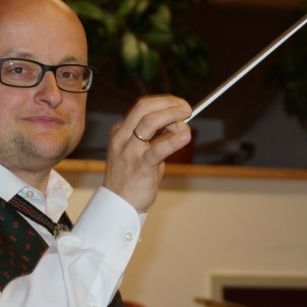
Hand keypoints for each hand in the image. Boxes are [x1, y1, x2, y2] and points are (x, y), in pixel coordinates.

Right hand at [104, 95, 191, 212]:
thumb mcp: (139, 152)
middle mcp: (122, 137)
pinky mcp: (140, 167)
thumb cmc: (133, 178)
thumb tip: (180, 124)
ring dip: (172, 117)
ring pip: (150, 122)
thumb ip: (156, 137)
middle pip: (143, 107)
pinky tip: (186, 137)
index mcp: (120, 131)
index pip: (142, 106)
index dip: (164, 102)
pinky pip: (158, 149)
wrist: (120, 204)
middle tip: (186, 108)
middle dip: (168, 103)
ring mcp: (129, 151)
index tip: (180, 105)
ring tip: (186, 122)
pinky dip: (174, 141)